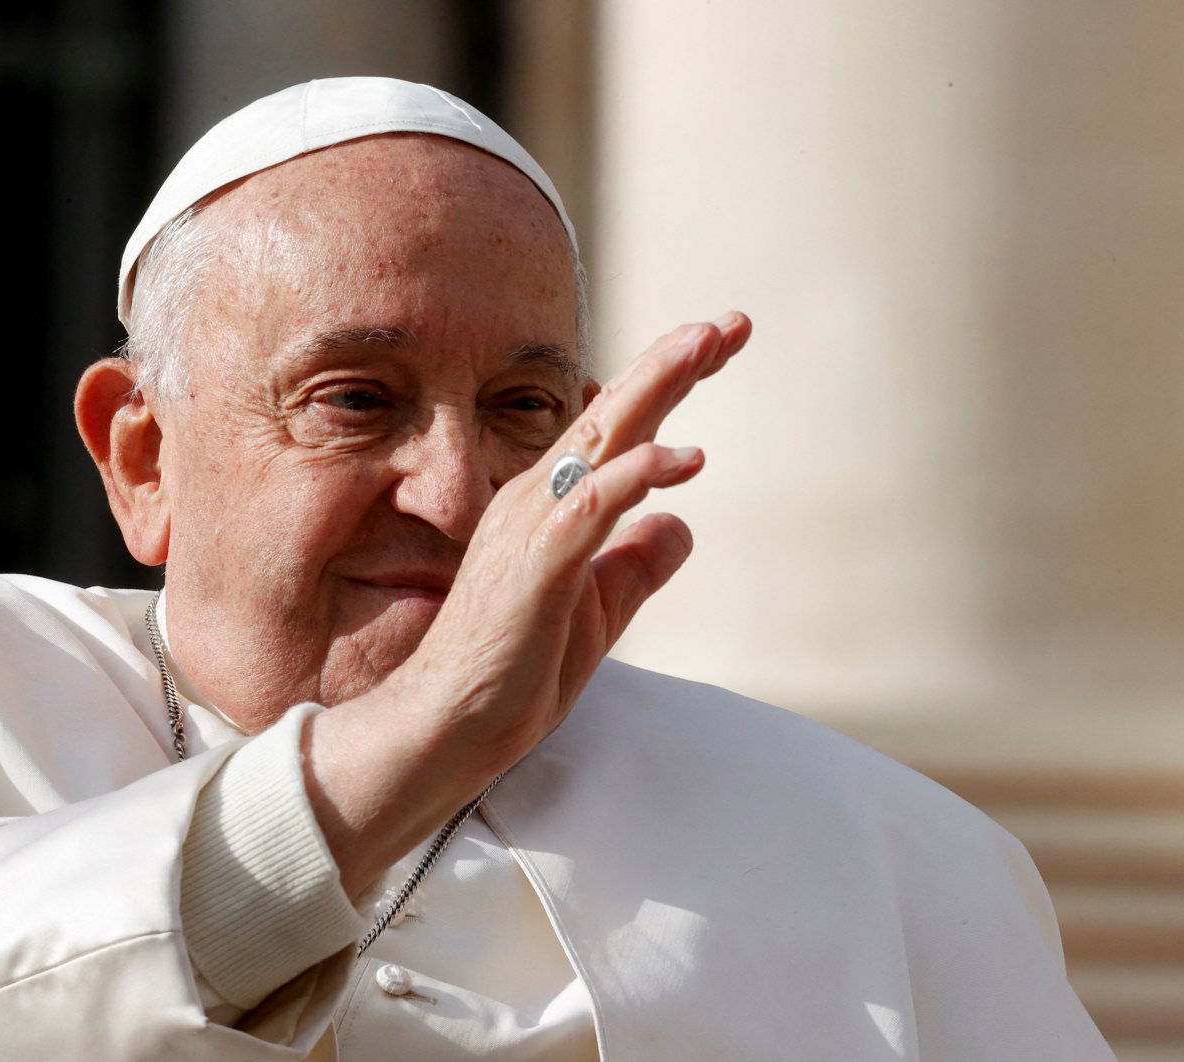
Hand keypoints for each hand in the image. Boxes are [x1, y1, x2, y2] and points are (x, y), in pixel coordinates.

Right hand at [306, 312, 752, 893]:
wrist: (451, 724)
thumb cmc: (515, 669)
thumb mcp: (601, 611)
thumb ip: (637, 564)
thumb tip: (682, 523)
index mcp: (554, 505)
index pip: (619, 429)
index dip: (669, 380)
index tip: (720, 340)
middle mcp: (539, 499)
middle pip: (615, 413)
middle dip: (674, 360)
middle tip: (732, 321)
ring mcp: (533, 527)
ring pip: (601, 439)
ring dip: (657, 388)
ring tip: (708, 345)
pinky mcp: (535, 564)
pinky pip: (591, 506)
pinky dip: (637, 475)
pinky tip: (685, 457)